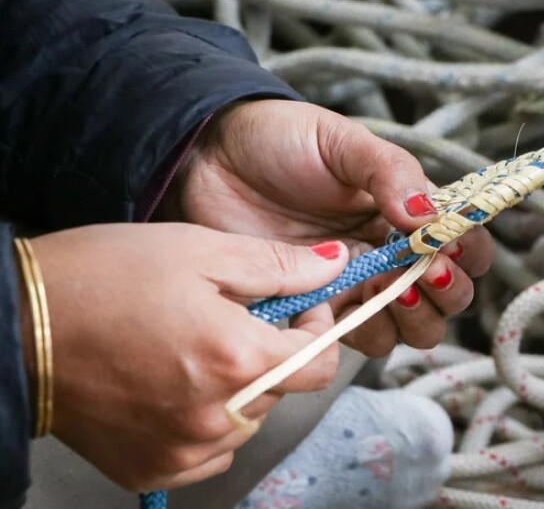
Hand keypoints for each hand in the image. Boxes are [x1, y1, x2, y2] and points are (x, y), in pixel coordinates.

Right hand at [20, 224, 348, 490]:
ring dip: (242, 387)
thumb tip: (336, 265)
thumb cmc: (105, 277)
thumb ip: (278, 265)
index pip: (321, 362)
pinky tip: (178, 385)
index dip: (316, 329)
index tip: (295, 308)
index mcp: (237, 360)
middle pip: (284, 389)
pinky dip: (211, 421)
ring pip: (251, 420)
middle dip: (274, 352)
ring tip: (196, 348)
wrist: (18, 324)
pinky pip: (212, 450)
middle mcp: (218, 416)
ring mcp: (184, 450)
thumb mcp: (199, 251)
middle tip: (233, 318)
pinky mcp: (152, 468)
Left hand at [162, 100, 493, 355]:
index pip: (464, 243)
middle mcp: (392, 253)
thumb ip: (389, 172)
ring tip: (390, 290)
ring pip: (413, 328)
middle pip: (450, 297)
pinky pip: (361, 339)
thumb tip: (427, 216)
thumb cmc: (281, 141)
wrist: (210, 162)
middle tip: (425, 273)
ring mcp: (359, 285)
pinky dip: (365, 332)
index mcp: (409, 210)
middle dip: (447, 293)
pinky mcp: (321, 309)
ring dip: (414, 319)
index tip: (446, 247)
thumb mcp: (341, 141)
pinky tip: (343, 304)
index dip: (468, 253)